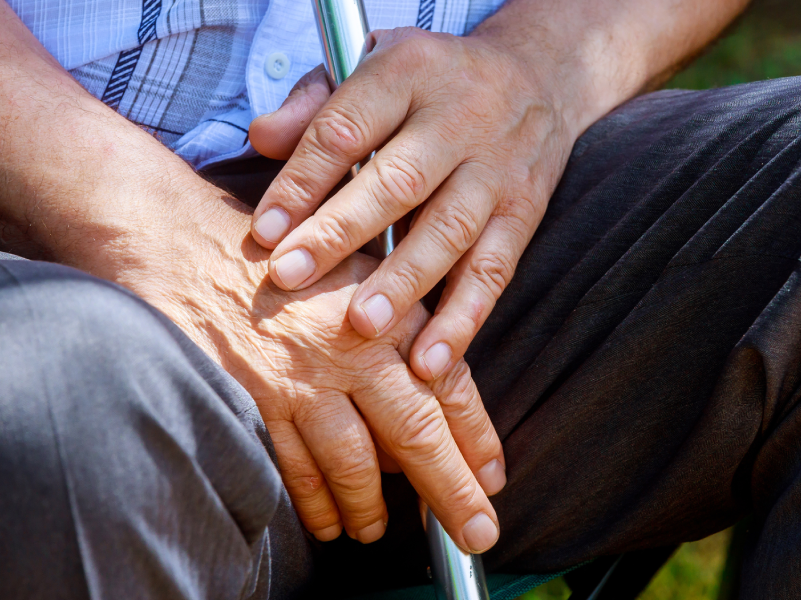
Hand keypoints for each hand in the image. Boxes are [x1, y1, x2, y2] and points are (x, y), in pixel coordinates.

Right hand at [94, 193, 506, 552]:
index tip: (492, 476)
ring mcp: (298, 379)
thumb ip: (398, 323)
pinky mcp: (252, 401)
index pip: (449, 384)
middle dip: (450, 491)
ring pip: (352, 464)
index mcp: (384, 311)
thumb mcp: (355, 267)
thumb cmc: (278, 255)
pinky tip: (328, 522)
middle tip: (475, 532)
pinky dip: (315, 503)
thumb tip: (433, 395)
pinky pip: (293, 468)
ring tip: (379, 530)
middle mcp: (348, 348)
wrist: (182, 242)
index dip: (476, 437)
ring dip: (372, 507)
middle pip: (414, 434)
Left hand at [248, 27, 577, 381]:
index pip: (347, 129)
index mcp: (409, 74)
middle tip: (290, 279)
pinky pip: (493, 270)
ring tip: (362, 327)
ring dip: (404, 284)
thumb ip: (316, 105)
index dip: (302, 182)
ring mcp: (497, 169)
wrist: (539, 74)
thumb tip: (261, 139)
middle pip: (397, 182)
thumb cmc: (431, 80)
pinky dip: (463, 319)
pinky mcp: (525, 212)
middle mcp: (460, 117)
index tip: (264, 233)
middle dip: (340, 234)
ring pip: (448, 231)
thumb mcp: (373, 62)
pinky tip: (431, 362)